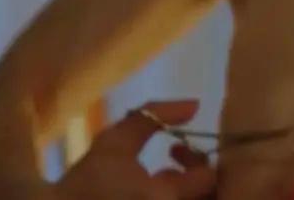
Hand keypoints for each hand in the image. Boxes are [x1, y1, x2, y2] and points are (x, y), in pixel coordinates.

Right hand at [55, 99, 216, 199]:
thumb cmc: (84, 183)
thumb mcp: (114, 141)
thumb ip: (154, 116)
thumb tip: (195, 104)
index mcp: (163, 197)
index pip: (208, 178)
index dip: (196, 160)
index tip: (173, 152)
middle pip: (208, 197)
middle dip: (194, 181)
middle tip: (171, 168)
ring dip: (184, 194)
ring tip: (156, 183)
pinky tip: (145, 197)